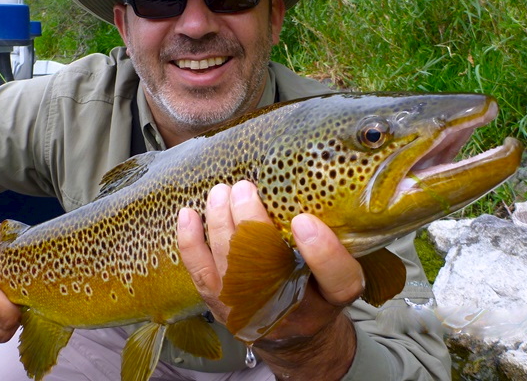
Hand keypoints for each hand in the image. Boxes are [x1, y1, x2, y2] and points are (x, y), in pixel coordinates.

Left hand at [177, 180, 363, 378]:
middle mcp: (291, 308)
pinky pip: (199, 271)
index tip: (304, 220)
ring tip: (222, 192)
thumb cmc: (316, 290)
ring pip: (230, 263)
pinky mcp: (220, 305)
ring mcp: (250, 309)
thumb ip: (330, 243)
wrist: (292, 337)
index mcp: (331, 296)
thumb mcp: (338, 271)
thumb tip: (303, 201)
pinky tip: (188, 213)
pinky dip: (190, 240)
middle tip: (246, 189)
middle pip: (269, 266)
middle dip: (250, 222)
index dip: (322, 251)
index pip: (338, 280)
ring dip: (220, 221)